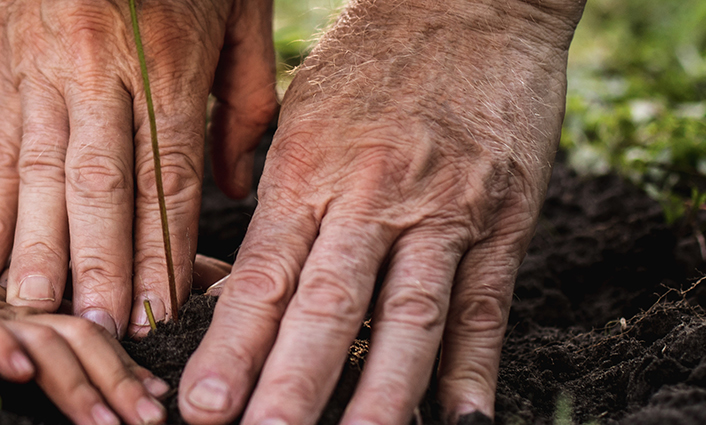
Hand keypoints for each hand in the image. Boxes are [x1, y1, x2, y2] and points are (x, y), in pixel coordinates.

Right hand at [0, 0, 278, 338]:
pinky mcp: (3, 66)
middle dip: (100, 263)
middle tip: (100, 327)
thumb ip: (245, 98)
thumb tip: (237, 187)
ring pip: (41, 172)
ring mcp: (43, 67)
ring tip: (39, 310)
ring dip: (39, 249)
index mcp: (167, 57)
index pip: (166, 169)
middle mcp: (101, 66)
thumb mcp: (236, 11)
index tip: (165, 304)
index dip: (164, 244)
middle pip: (100, 182)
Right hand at [0, 260, 169, 424]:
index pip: (93, 336)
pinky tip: (21, 373)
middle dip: (120, 381)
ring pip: (43, 340)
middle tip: (149, 420)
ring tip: (104, 422)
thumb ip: (31, 359)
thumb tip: (66, 389)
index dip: (129, 368)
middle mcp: (16, 312)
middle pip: (83, 337)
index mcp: (32, 319)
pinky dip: (0, 349)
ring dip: (78, 384)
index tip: (159, 401)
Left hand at [177, 1, 583, 423]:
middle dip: (289, 388)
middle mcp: (371, 194)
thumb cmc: (371, 56)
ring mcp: (443, 208)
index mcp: (306, 168)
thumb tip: (226, 279)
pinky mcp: (505, 216)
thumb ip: (269, 195)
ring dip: (377, 396)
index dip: (230, 347)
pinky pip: (486, 305)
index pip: (261, 276)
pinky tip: (458, 420)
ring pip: (406, 317)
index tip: (200, 406)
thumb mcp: (298, 112)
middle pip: (327, 308)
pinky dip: (473, 368)